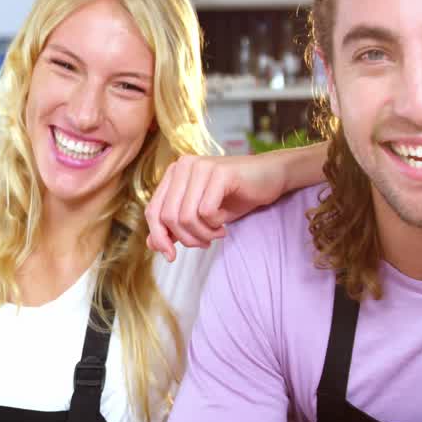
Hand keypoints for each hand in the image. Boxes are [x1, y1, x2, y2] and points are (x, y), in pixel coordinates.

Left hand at [145, 154, 288, 261]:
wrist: (270, 178)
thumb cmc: (234, 196)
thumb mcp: (200, 216)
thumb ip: (175, 227)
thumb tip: (151, 245)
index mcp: (173, 174)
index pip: (153, 211)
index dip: (159, 237)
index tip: (171, 256)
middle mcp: (183, 166)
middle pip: (168, 216)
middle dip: (186, 239)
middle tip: (204, 243)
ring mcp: (201, 167)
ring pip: (186, 216)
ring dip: (202, 234)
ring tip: (217, 234)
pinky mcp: (220, 173)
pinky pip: (206, 211)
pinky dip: (214, 225)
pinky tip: (224, 224)